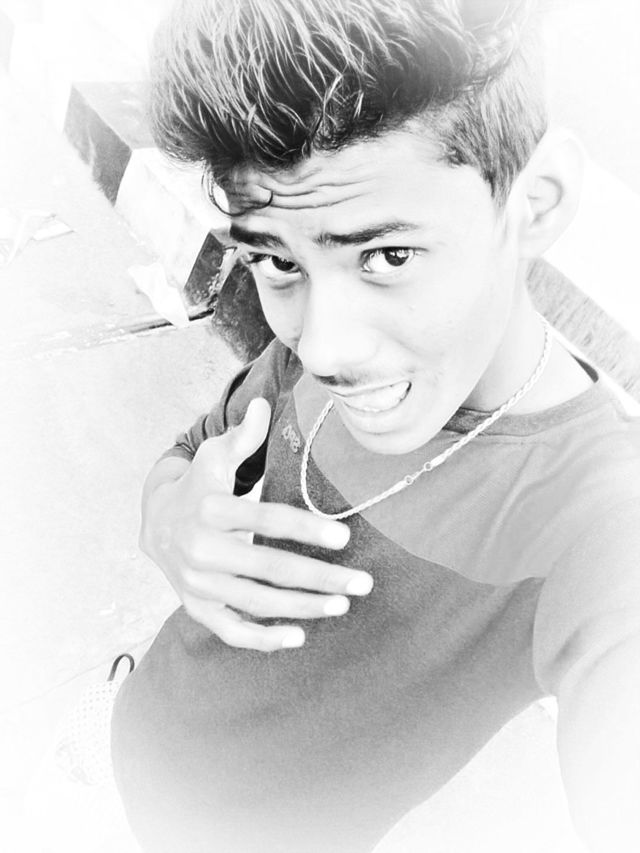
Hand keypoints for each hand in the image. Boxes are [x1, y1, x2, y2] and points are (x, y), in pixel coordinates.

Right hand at [140, 398, 372, 651]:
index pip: (266, 519)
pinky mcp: (196, 607)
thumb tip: (264, 404)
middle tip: (361, 582)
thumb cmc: (198, 486)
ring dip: (302, 608)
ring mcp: (197, 584)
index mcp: (210, 509)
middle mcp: (202, 550)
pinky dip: (262, 639)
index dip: (306, 529)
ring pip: (255, 603)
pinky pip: (231, 630)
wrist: (154, 524)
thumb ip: (242, 437)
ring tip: (341, 606)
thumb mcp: (213, 456)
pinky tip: (298, 637)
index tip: (343, 537)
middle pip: (269, 568)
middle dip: (320, 577)